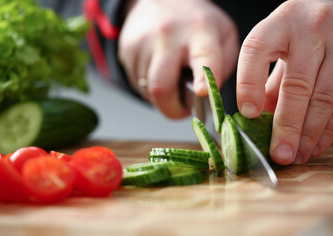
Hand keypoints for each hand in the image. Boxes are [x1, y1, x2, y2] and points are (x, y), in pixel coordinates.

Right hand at [118, 0, 238, 117]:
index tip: (202, 92)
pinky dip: (149, 87)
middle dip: (171, 109)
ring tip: (171, 79)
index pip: (203, 57)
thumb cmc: (197, 25)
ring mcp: (144, 43)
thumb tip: (208, 99)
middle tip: (182, 109)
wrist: (162, 0)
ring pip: (148, 90)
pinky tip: (158, 71)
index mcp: (200, 32)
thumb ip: (223, 68)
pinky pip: (137, 84)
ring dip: (161, 97)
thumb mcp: (223, 37)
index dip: (203, 78)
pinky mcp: (127, 49)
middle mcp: (169, 36)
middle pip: (161, 86)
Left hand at [236, 0, 332, 164]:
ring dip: (310, 133)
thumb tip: (257, 121)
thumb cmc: (295, 32)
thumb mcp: (275, 44)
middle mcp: (309, 31)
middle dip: (287, 125)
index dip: (249, 85)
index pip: (256, 52)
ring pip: (326, 97)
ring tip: (296, 155)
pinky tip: (316, 145)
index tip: (247, 115)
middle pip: (296, 84)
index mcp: (279, 24)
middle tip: (278, 154)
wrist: (331, 7)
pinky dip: (329, 129)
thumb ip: (266, 79)